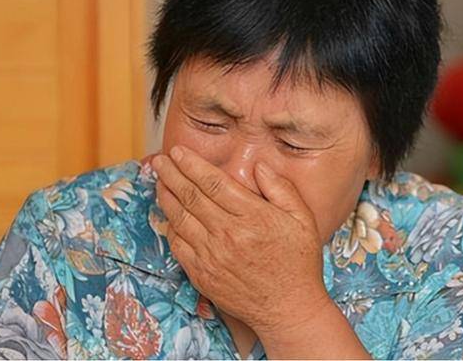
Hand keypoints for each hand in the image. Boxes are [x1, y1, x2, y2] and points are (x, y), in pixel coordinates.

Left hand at [151, 145, 330, 335]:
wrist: (288, 309)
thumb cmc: (298, 263)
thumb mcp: (302, 219)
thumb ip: (281, 189)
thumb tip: (259, 166)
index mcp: (253, 217)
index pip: (213, 182)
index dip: (192, 164)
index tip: (179, 152)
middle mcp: (228, 234)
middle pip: (191, 196)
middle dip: (172, 174)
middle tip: (160, 160)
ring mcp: (212, 256)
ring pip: (180, 218)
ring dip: (166, 196)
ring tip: (159, 180)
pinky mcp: (202, 275)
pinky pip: (178, 245)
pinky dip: (170, 226)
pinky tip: (168, 214)